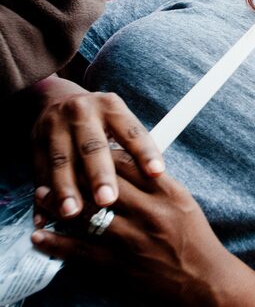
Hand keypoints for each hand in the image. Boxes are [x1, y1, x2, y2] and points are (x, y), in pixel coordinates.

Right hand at [29, 75, 163, 217]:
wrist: (56, 99)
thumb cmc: (99, 120)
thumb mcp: (117, 120)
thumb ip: (131, 146)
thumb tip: (156, 177)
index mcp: (111, 107)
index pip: (132, 131)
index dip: (145, 152)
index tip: (156, 173)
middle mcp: (83, 113)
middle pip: (93, 147)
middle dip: (100, 175)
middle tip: (108, 200)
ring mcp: (56, 126)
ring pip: (61, 161)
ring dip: (66, 189)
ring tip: (72, 213)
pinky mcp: (35, 142)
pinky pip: (39, 172)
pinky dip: (42, 196)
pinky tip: (43, 217)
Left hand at [31, 150, 232, 305]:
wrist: (203, 281)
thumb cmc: (194, 241)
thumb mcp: (184, 204)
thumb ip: (158, 185)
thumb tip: (131, 166)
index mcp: (168, 193)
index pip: (130, 163)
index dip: (104, 155)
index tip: (89, 152)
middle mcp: (150, 212)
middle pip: (104, 184)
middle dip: (75, 174)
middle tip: (55, 169)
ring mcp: (133, 239)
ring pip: (86, 214)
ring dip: (58, 204)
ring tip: (41, 196)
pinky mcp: (119, 264)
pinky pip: (80, 250)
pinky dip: (56, 243)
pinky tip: (41, 236)